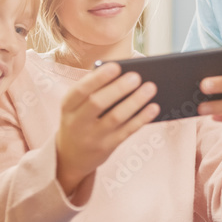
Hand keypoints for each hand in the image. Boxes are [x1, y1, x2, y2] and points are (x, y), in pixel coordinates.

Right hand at [55, 62, 158, 194]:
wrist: (71, 155)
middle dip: (118, 88)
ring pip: (115, 117)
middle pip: (97, 103)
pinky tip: (154, 107)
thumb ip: (95, 90)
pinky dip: (141, 118)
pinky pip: (127, 131)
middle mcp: (76, 122)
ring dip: (135, 101)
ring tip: (150, 87)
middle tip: (137, 76)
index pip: (80, 90)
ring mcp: (92, 137)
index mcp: (68, 106)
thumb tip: (125, 74)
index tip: (116, 66)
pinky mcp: (107, 147)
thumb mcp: (77, 106)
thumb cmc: (81, 119)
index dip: (97, 78)